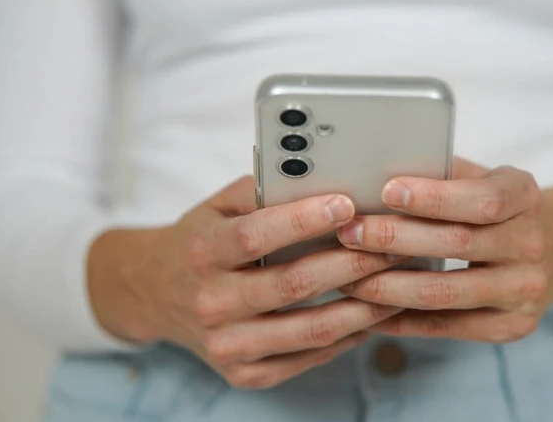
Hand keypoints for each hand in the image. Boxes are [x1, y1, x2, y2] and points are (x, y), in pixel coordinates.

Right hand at [89, 176, 404, 388]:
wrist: (155, 294)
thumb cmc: (199, 242)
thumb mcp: (216, 207)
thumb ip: (261, 191)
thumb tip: (321, 178)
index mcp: (202, 252)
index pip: (255, 236)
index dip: (303, 220)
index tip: (347, 204)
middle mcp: (210, 303)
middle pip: (292, 284)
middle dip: (352, 262)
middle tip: (393, 243)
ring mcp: (226, 345)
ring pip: (309, 329)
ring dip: (363, 306)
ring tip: (397, 281)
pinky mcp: (244, 374)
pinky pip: (307, 358)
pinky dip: (347, 337)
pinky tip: (372, 315)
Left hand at [335, 158, 552, 342]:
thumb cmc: (502, 209)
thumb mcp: (486, 179)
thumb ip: (444, 175)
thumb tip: (376, 171)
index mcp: (525, 197)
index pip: (481, 199)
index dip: (433, 197)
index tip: (386, 190)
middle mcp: (531, 245)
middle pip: (458, 244)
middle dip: (395, 239)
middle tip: (349, 233)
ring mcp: (524, 291)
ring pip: (446, 293)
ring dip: (389, 286)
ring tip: (348, 276)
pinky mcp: (511, 327)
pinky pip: (447, 327)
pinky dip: (402, 320)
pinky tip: (368, 311)